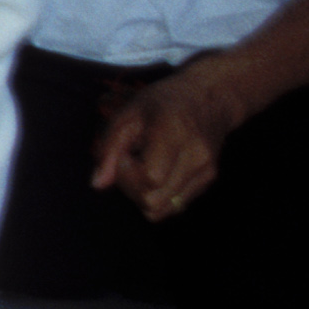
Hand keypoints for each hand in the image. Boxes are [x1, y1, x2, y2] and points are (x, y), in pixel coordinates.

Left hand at [93, 65, 242, 221]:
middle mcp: (195, 155)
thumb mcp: (128, 113)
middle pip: (153, 201)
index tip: (124, 153)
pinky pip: (174, 205)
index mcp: (174, 133)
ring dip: (142, 195)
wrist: (210, 98)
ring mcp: (205, 171)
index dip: (126, 173)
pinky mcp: (208, 180)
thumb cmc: (163, 102)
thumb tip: (97, 185)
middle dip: (130, 189)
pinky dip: (158, 195)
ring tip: (143, 167)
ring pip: (162, 210)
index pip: (150, 178)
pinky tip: (157, 171)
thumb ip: (109, 148)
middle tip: (129, 163)